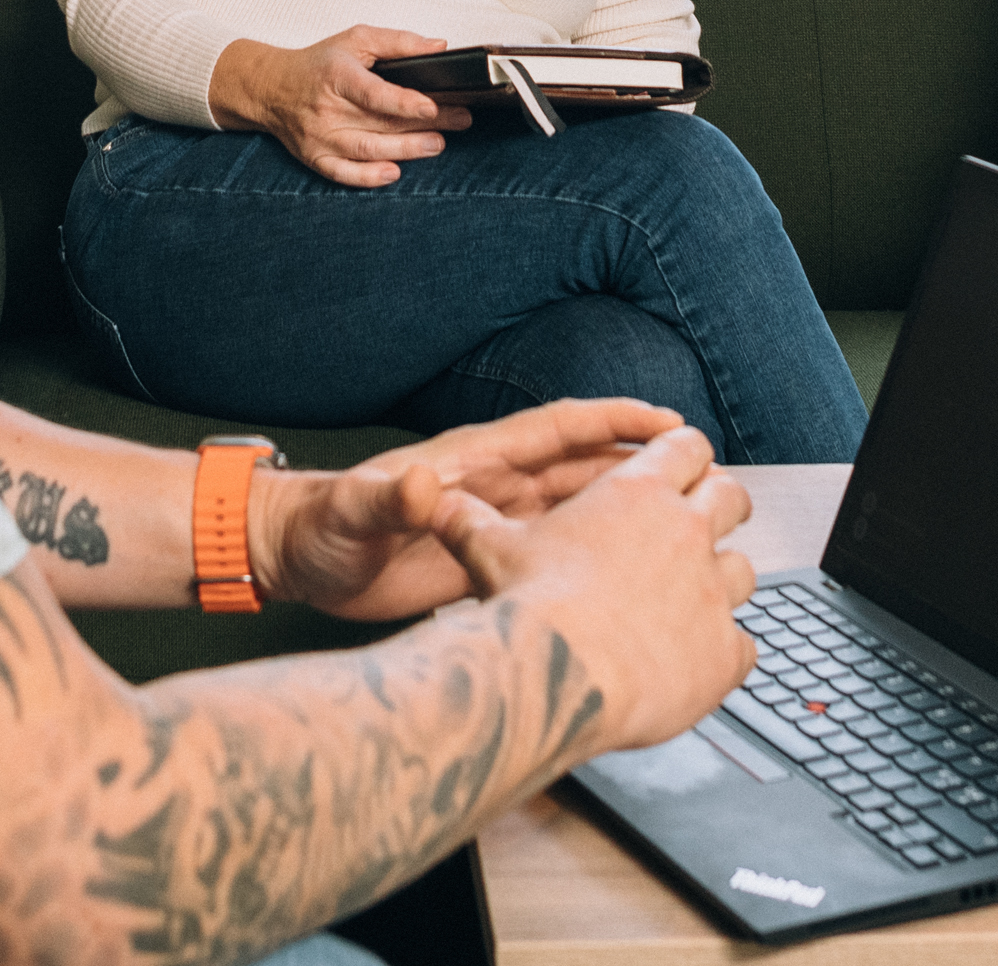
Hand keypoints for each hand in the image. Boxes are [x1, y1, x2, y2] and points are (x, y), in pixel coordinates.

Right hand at [210, 26, 473, 185]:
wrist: (271, 88)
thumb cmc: (320, 62)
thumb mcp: (357, 39)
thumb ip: (399, 42)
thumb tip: (440, 48)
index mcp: (337, 75)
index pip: (374, 93)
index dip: (405, 102)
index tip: (433, 106)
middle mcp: (326, 108)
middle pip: (379, 122)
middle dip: (424, 125)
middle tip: (459, 121)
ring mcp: (319, 136)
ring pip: (367, 150)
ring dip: (405, 150)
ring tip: (437, 145)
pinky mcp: (314, 157)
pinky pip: (343, 173)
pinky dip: (368, 177)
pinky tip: (393, 173)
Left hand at [252, 397, 691, 620]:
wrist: (295, 564)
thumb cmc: (321, 528)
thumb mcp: (353, 512)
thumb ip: (389, 499)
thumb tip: (420, 485)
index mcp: (473, 462)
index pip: (557, 429)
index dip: (612, 420)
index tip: (666, 419)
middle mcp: (493, 488)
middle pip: (582, 467)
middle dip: (641, 464)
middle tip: (701, 471)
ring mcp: (493, 525)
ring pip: (576, 512)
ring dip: (625, 510)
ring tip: (684, 521)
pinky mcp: (485, 563)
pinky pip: (552, 553)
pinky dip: (591, 557)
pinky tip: (626, 578)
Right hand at [431, 425, 758, 761]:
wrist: (557, 673)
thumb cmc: (528, 606)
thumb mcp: (491, 549)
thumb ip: (470, 521)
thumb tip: (433, 503)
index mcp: (639, 493)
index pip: (685, 447)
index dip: (685, 453)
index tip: (685, 465)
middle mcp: (687, 531)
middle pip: (732, 496)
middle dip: (725, 504)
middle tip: (712, 520)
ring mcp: (712, 591)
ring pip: (745, 570)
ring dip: (726, 580)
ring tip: (704, 598)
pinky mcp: (724, 651)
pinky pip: (747, 646)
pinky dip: (728, 653)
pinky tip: (705, 663)